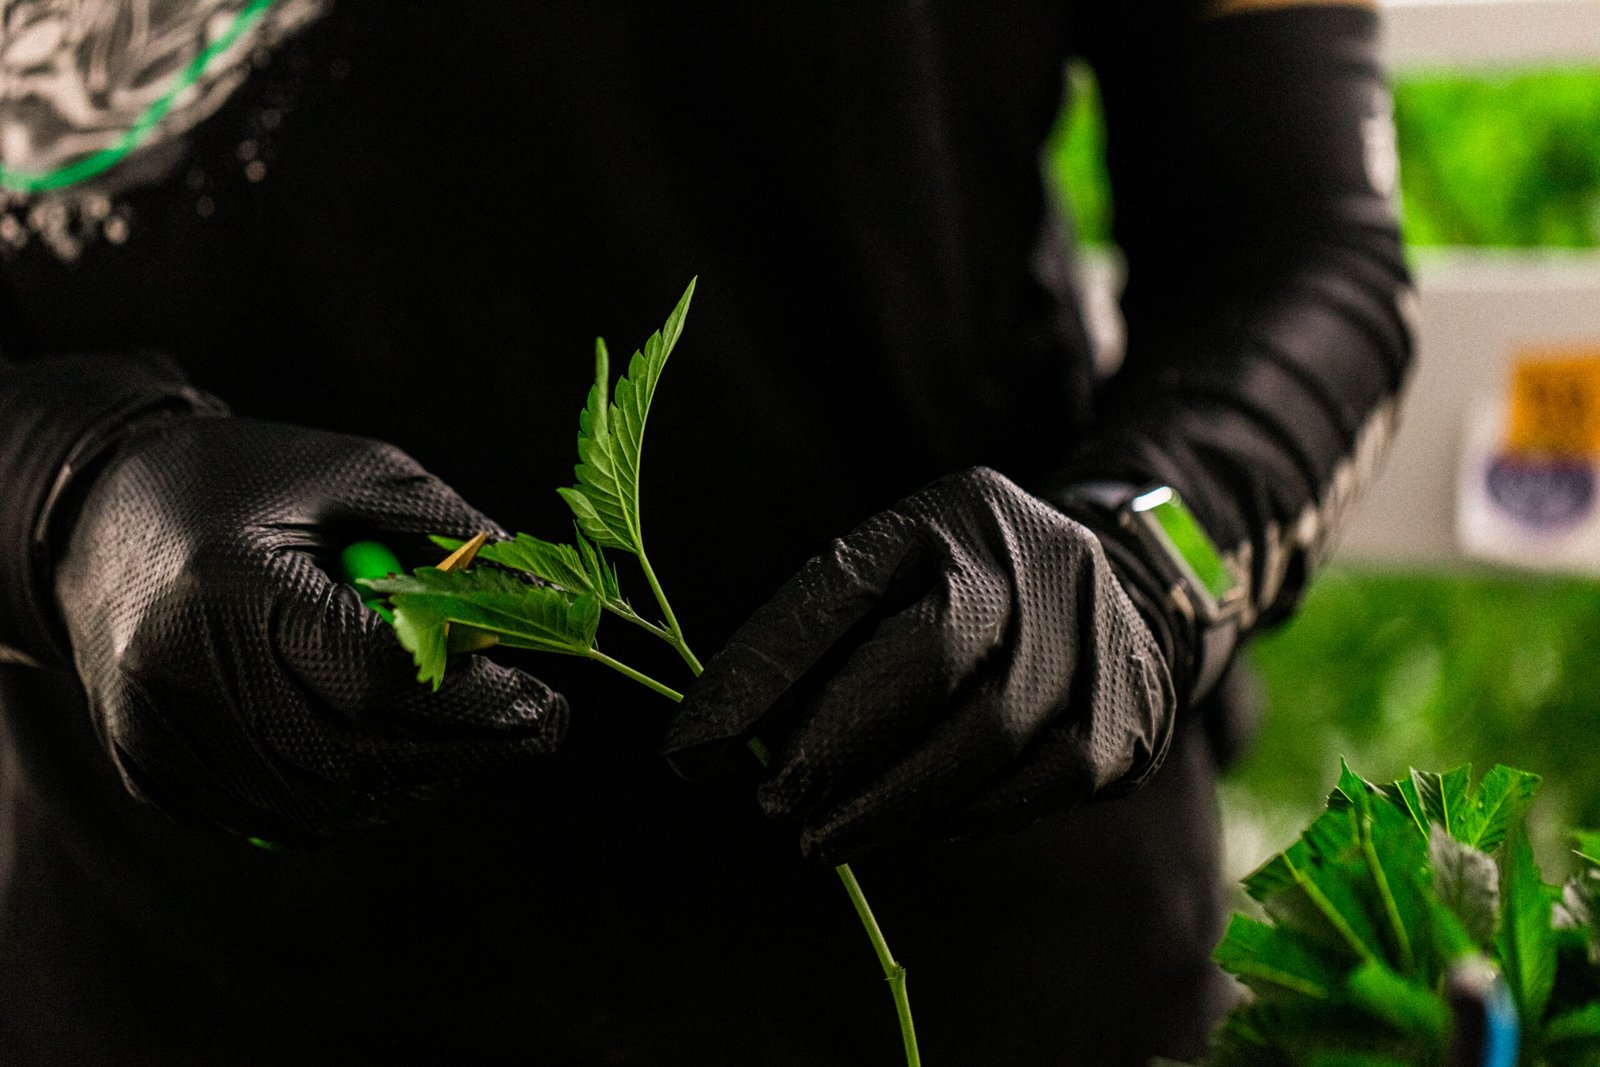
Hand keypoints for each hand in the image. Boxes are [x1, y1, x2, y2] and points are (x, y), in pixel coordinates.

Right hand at [53, 415, 567, 843]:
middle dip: (462, 749)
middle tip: (529, 730)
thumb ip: (450, 532)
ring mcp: (158, 729)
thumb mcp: (358, 474)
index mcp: (237, 585)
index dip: (473, 698)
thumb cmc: (250, 481)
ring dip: (412, 782)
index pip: (377, 676)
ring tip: (467, 742)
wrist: (99, 514)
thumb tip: (546, 598)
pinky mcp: (149, 767)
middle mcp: (185, 669)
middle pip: (355, 753)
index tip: (544, 698)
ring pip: (320, 801)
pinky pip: (273, 816)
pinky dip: (348, 799)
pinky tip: (390, 756)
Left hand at [665, 468, 1174, 864]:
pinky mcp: (1129, 710)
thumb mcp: (891, 578)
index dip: (761, 673)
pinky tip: (919, 824)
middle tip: (774, 805)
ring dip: (891, 802)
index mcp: (948, 514)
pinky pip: (1039, 782)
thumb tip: (716, 743)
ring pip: (985, 737)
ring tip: (827, 832)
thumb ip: (817, 641)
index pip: (839, 589)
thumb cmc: (962, 594)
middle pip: (929, 661)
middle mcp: (1031, 559)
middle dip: (837, 747)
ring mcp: (1092, 633)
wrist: (1119, 591)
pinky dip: (964, 815)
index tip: (693, 753)